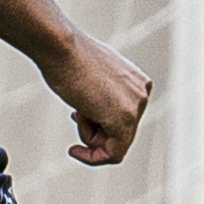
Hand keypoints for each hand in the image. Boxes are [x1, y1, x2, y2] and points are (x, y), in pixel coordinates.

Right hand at [42, 30, 150, 165]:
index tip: (79, 117)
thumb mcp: (93, 77)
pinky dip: (93, 157)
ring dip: (89, 136)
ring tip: (76, 110)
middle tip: (76, 115)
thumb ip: (104, 95)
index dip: (98, 123)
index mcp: (138, 81)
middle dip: (96, 131)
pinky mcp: (123, 119)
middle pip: (121, 132)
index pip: (124, 117)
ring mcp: (136, 106)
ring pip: (115, 143)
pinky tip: (74, 150)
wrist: (61, 46)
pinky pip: (113, 153)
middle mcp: (143, 93)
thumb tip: (97, 113)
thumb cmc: (68, 58)